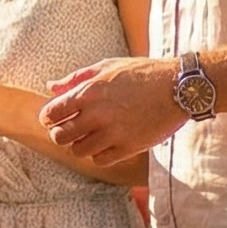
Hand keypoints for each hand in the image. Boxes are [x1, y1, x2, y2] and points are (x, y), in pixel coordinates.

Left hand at [39, 57, 185, 166]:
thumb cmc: (142, 73)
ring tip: (88, 137)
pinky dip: (98, 154)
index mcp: (89, 92)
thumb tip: (51, 87)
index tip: (53, 118)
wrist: (178, 87)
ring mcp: (113, 133)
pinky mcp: (129, 147)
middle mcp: (98, 114)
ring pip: (78, 151)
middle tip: (68, 130)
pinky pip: (100, 160)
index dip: (48, 117)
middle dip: (60, 134)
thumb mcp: (107, 67)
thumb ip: (76, 79)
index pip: (52, 113)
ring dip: (79, 145)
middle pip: (61, 136)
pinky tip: (105, 144)